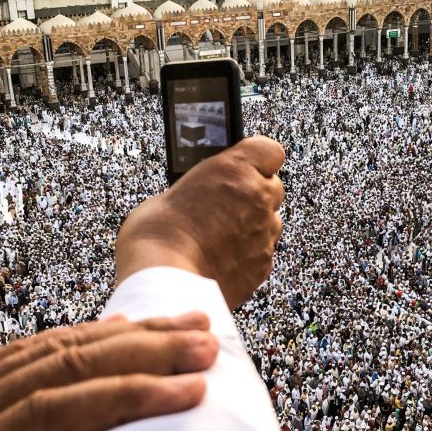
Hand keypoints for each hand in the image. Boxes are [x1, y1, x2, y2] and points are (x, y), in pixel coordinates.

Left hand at [0, 313, 217, 430]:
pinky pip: (22, 350)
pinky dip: (77, 335)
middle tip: (208, 340)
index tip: (190, 390)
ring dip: (123, 332)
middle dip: (145, 347)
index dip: (132, 393)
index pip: (62, 408)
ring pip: (50, 347)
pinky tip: (109, 329)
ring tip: (179, 323)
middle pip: (66, 362)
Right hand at [115, 136, 284, 307]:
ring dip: (253, 225)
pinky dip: (249, 253)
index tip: (247, 164)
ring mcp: (264, 232)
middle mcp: (257, 197)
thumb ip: (201, 188)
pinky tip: (222, 257)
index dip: (259, 159)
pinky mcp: (263, 263)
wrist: (164, 279)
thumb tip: (202, 196)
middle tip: (227, 205)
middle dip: (255, 195)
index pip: (270, 151)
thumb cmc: (159, 234)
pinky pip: (263, 251)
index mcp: (234, 169)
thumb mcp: (172, 191)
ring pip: (270, 222)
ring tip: (220, 236)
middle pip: (273, 187)